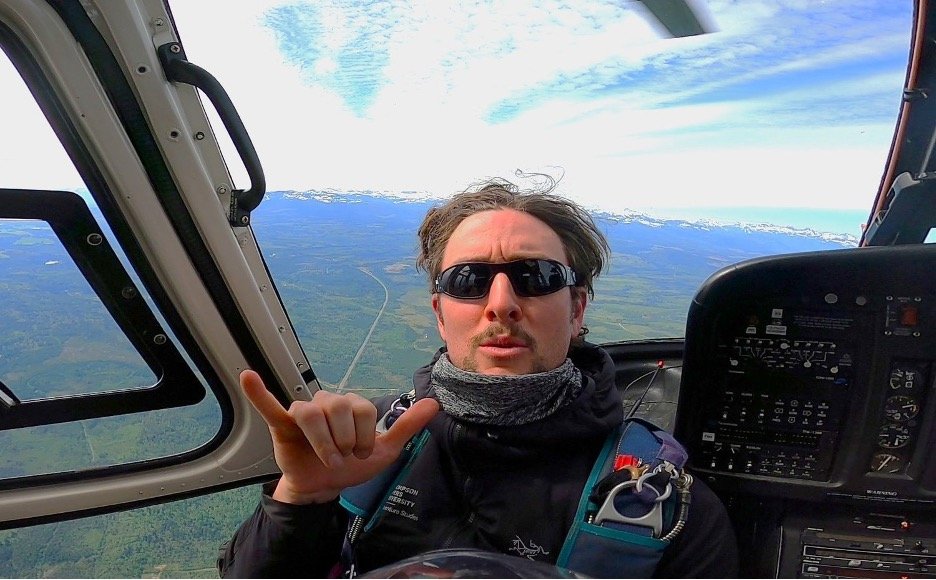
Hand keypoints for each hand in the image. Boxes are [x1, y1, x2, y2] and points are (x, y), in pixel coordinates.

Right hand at [240, 369, 439, 503]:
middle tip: (343, 459)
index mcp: (352, 404)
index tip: (361, 454)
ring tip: (328, 459)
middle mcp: (328, 402)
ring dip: (323, 442)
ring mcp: (304, 410)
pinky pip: (269, 404)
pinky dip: (259, 392)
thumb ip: (407, 426)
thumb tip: (435, 403)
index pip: (364, 409)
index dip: (365, 436)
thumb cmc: (352, 465)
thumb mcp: (385, 450)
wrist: (325, 488)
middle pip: (339, 409)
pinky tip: (248, 376)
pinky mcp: (282, 424)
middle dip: (345, 441)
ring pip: (313, 413)